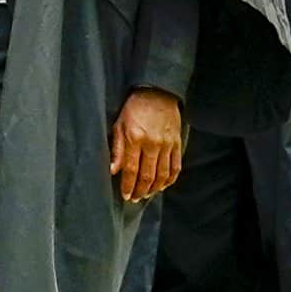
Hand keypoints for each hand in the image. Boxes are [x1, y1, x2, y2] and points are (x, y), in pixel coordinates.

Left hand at [107, 89, 185, 204]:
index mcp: (135, 139)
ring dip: (154, 188)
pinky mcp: (178, 143)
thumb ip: (117, 149)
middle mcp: (153, 144)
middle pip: (147, 175)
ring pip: (163, 174)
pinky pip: (176, 166)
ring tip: (147, 194)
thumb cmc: (133, 109)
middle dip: (140, 190)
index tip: (125, 195)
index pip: (131, 169)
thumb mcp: (118, 125)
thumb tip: (113, 170)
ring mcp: (167, 144)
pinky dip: (170, 179)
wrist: (157, 93)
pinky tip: (163, 186)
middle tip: (134, 199)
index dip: (128, 185)